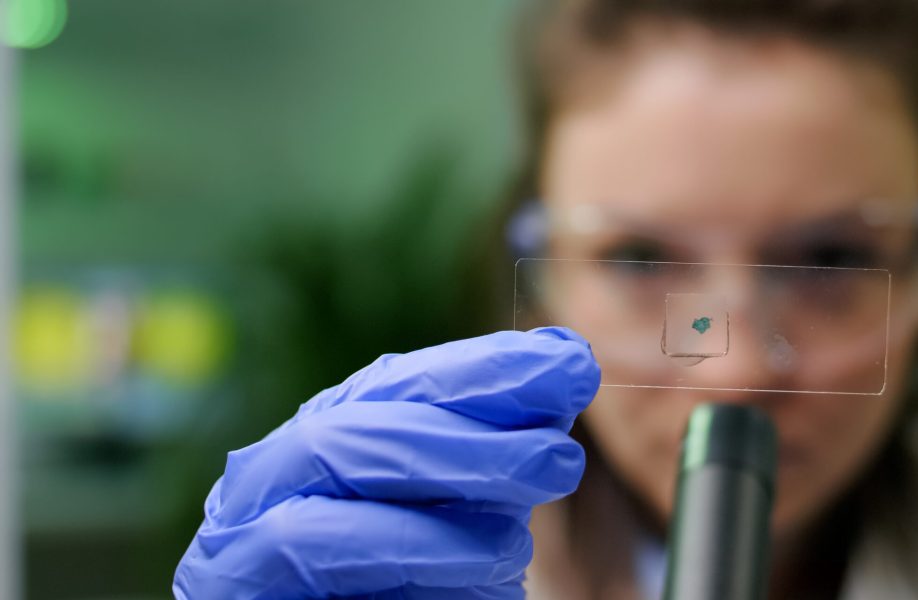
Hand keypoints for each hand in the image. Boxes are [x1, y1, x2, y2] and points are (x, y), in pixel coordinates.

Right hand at [173, 327, 599, 598]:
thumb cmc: (410, 597)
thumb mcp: (461, 521)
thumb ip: (494, 456)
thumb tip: (565, 363)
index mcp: (334, 440)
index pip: (404, 382)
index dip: (485, 367)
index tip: (570, 364)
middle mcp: (278, 469)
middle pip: (363, 414)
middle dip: (470, 429)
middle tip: (561, 458)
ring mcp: (242, 520)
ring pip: (331, 456)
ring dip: (441, 483)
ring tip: (521, 540)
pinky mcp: (234, 579)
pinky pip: (308, 542)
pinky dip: (404, 545)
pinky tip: (482, 572)